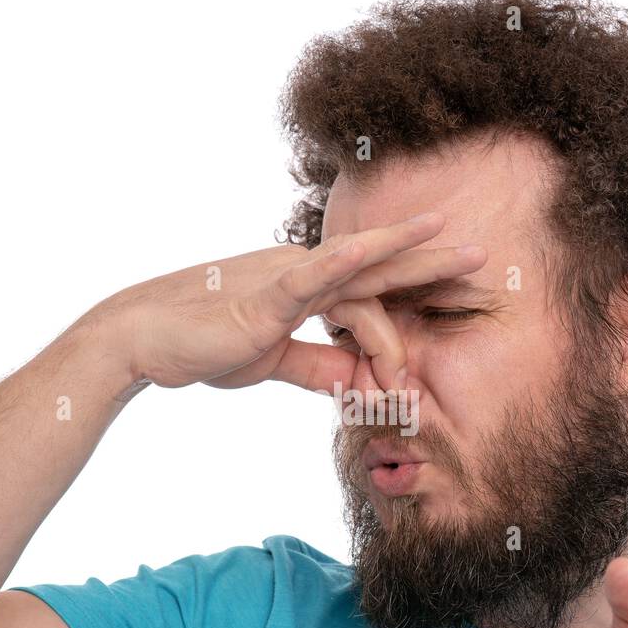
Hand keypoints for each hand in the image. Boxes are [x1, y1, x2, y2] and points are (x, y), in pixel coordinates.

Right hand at [86, 212, 486, 390]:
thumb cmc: (202, 346)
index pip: (368, 291)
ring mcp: (284, 278)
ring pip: (361, 267)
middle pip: (378, 265)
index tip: (447, 313)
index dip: (409, 301)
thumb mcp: (273, 361)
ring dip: (413, 265)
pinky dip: (350, 262)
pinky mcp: (266, 294)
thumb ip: (316, 365)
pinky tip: (382, 247)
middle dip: (432, 259)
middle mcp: (300, 272)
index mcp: (302, 287)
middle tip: (482, 255)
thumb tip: (358, 379)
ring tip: (460, 254)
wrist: (144, 341)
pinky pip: (316, 276)